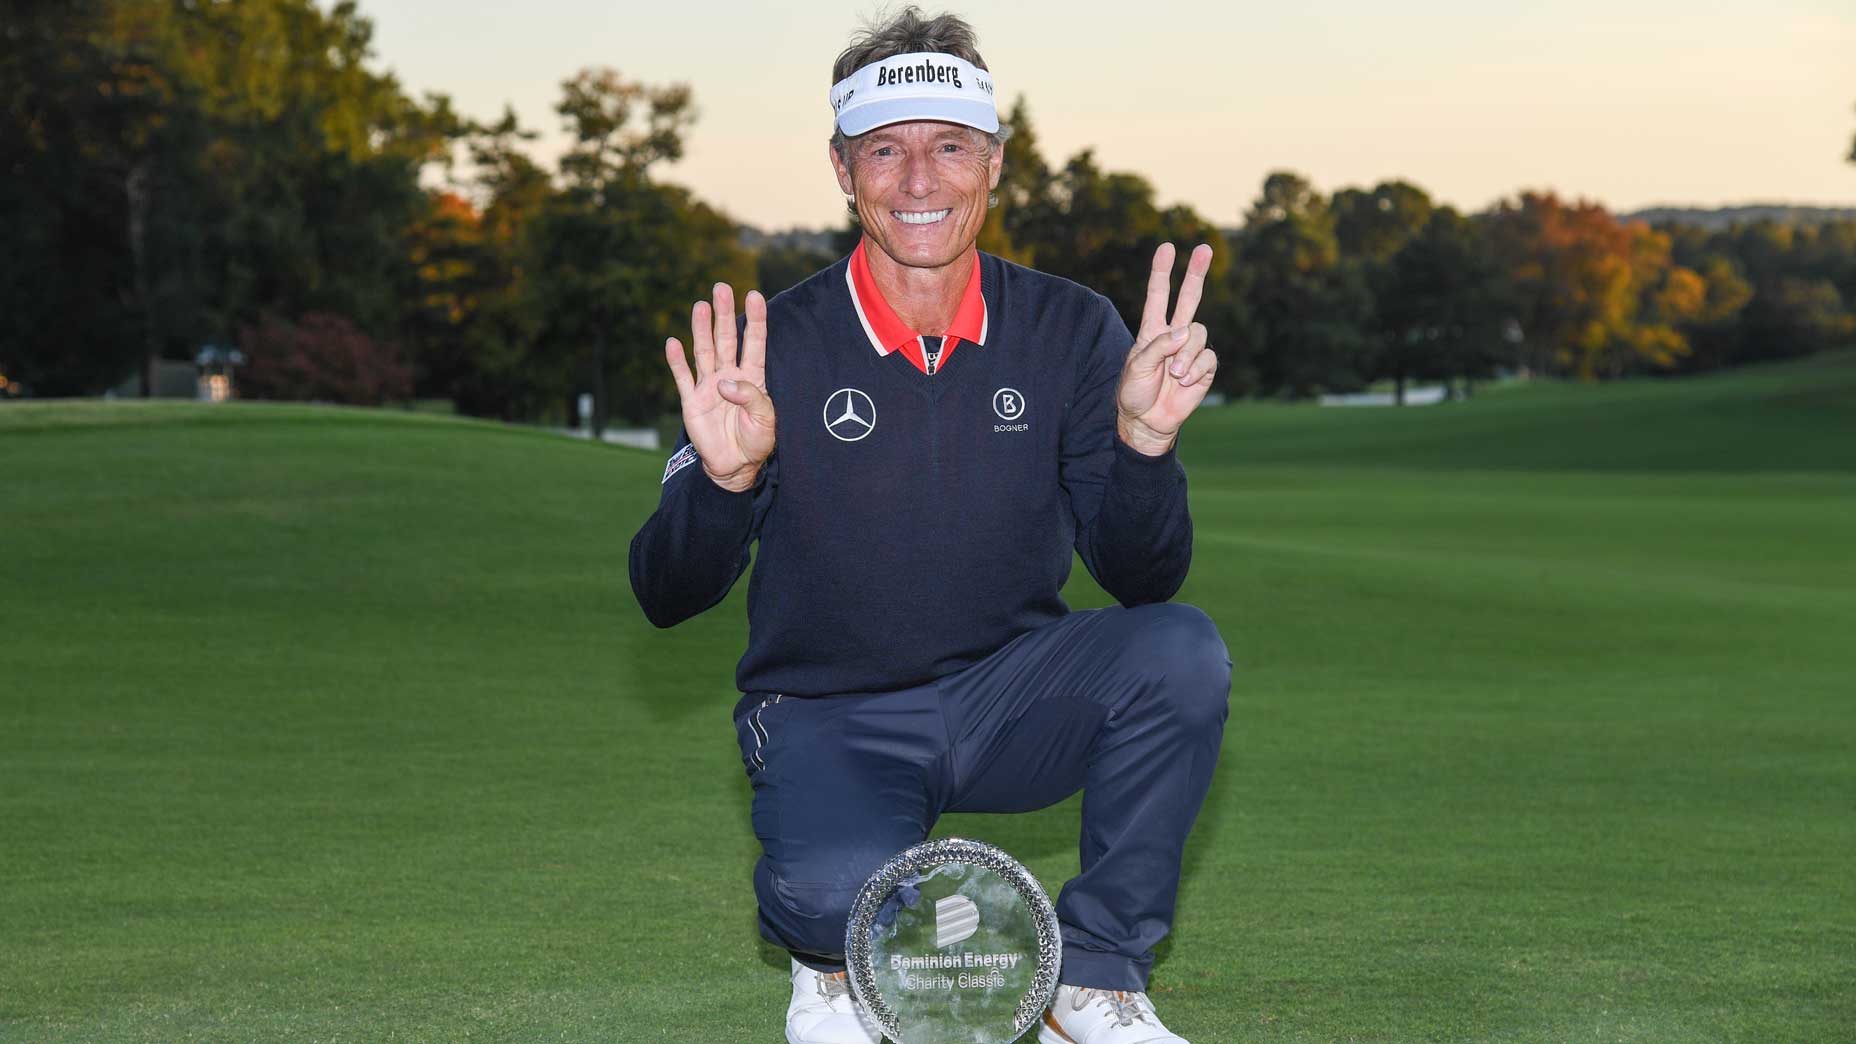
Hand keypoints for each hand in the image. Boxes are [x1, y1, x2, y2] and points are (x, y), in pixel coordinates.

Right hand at [665, 283, 775, 492]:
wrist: (734, 466)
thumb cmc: (755, 441)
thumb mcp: (765, 420)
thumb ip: (751, 397)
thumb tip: (726, 382)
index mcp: (752, 378)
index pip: (754, 342)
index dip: (754, 319)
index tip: (755, 295)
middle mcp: (729, 375)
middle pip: (726, 339)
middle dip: (724, 314)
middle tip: (721, 288)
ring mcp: (709, 385)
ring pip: (704, 351)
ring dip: (701, 329)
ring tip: (700, 306)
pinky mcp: (691, 400)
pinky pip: (683, 377)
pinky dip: (677, 361)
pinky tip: (672, 343)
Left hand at [1116, 243, 1216, 455]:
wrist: (1148, 421)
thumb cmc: (1135, 393)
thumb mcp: (1137, 367)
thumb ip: (1158, 347)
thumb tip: (1183, 332)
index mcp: (1152, 330)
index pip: (1158, 295)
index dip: (1162, 272)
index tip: (1167, 248)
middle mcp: (1173, 335)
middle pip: (1189, 298)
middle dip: (1196, 273)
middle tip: (1205, 248)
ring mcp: (1190, 350)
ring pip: (1198, 333)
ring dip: (1186, 353)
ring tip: (1174, 374)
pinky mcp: (1204, 367)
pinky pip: (1207, 357)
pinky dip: (1195, 369)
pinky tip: (1184, 381)